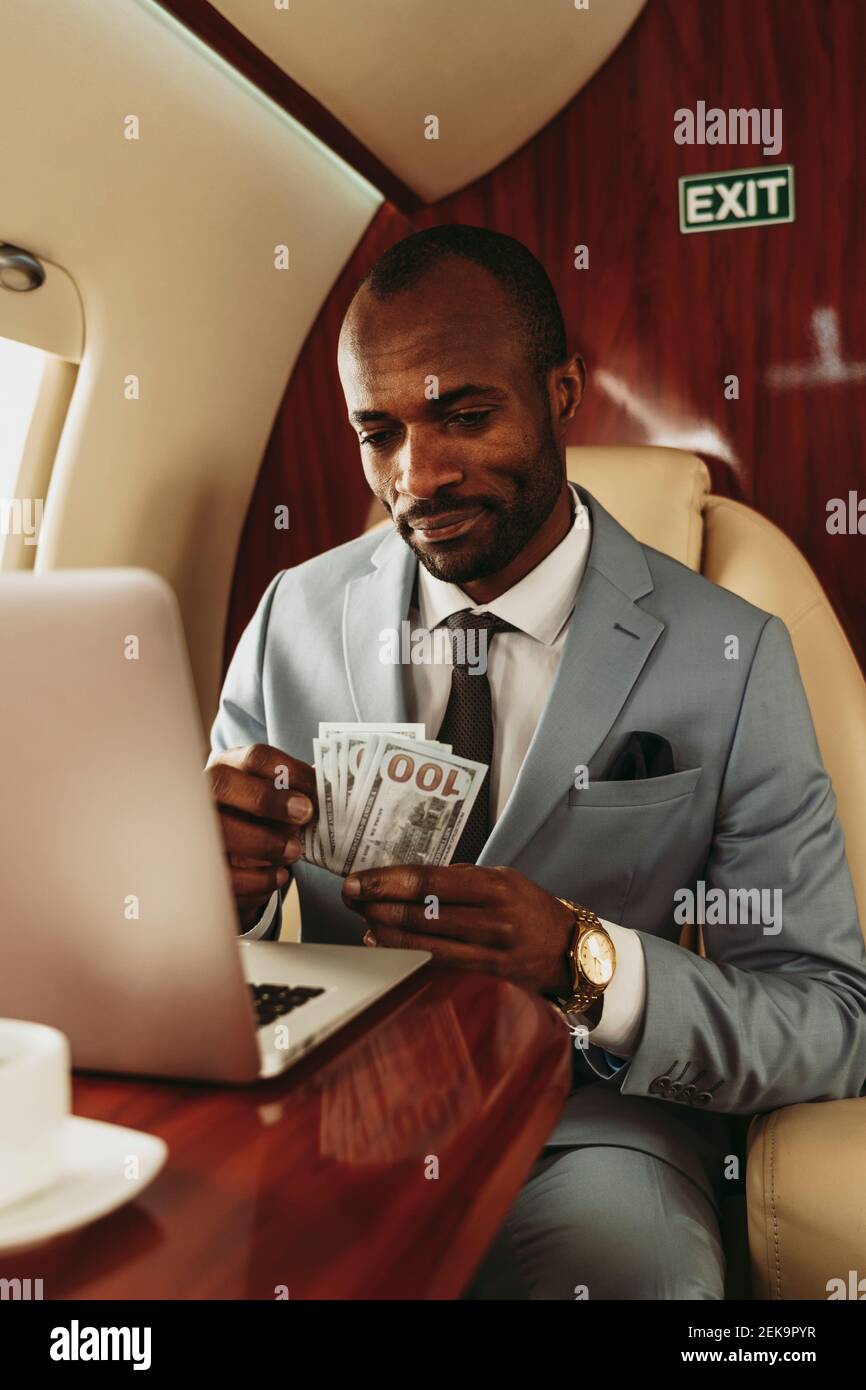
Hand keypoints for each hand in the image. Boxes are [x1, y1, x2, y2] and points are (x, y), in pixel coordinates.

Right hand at [206, 744, 315, 926]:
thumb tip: (341, 783)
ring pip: (219, 830)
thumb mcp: (277, 798)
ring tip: (294, 852)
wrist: (234, 856)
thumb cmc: (262, 818)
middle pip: (224, 784)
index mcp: (232, 766)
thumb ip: (300, 791)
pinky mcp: (198, 864)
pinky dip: (256, 879)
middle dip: (267, 800)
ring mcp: (194, 826)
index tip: (316, 792)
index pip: (256, 757)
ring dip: (263, 842)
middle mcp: (206, 791)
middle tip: (304, 815)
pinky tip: (280, 877)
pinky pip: (223, 872)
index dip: (289, 771)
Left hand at [342, 864, 575, 995]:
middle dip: (378, 904)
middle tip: (350, 897)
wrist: (570, 951)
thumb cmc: (532, 909)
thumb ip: (462, 878)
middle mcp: (492, 919)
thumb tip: (411, 879)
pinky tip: (382, 944)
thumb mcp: (505, 879)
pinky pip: (437, 964)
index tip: (359, 880)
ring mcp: (489, 952)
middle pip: (421, 912)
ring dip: (385, 931)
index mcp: (495, 886)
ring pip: (424, 942)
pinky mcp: (486, 976)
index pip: (430, 880)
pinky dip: (404, 953)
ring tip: (362, 920)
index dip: (388, 881)